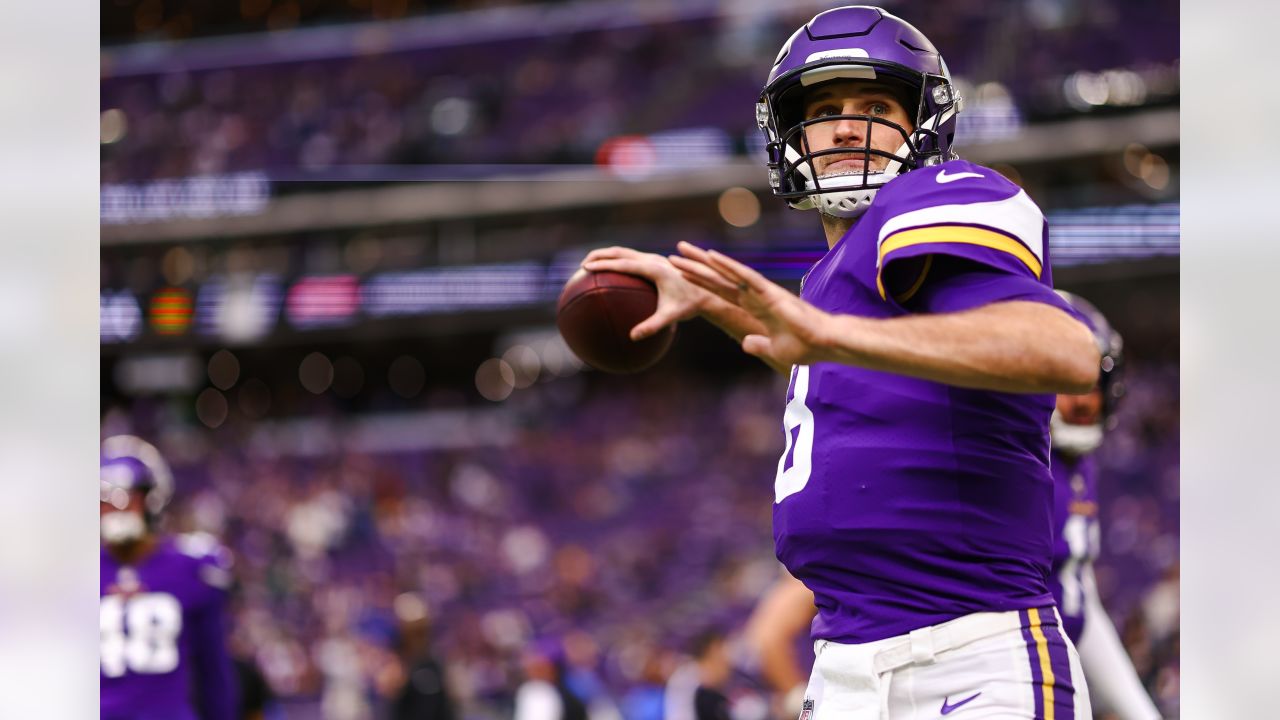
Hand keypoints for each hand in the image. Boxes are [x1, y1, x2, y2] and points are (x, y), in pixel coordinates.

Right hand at [581, 246, 711, 340]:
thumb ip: (652, 326)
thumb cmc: (689, 305)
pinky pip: (632, 260)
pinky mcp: (655, 263)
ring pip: (625, 253)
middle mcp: (653, 259)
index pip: (623, 264)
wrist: (707, 292)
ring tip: (591, 266)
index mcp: (654, 268)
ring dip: (607, 257)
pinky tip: (611, 276)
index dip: (603, 264)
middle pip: (620, 252)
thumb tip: (633, 337)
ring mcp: (654, 259)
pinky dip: (618, 264)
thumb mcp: (671, 316)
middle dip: (600, 255)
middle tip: (583, 265)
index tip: (586, 267)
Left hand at [671, 242, 834, 366]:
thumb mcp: (774, 348)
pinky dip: (728, 266)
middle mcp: (754, 296)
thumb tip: (746, 343)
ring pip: (726, 272)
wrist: (824, 343)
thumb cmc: (804, 346)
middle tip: (674, 255)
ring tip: (683, 250)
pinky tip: (712, 257)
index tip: (682, 275)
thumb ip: (758, 344)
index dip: (701, 284)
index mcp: (753, 308)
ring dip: (704, 262)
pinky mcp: (769, 292)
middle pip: (718, 279)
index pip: (720, 293)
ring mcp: (760, 291)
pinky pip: (745, 276)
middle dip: (695, 267)